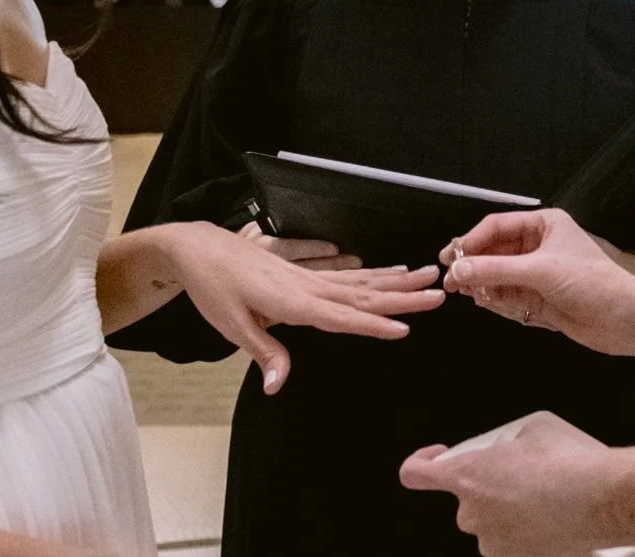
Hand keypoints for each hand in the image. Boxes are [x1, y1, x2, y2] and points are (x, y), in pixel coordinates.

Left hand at [166, 223, 442, 392]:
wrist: (197, 248)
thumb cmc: (212, 288)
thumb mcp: (230, 325)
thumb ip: (262, 353)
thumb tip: (279, 386)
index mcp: (291, 302)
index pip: (340, 317)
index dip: (372, 325)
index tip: (404, 328)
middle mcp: (307, 286)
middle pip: (362, 294)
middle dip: (402, 296)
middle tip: (437, 294)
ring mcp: (308, 275)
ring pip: (360, 280)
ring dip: (395, 280)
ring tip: (426, 277)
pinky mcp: (304, 270)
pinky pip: (345, 272)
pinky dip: (371, 271)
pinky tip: (389, 268)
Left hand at [400, 412, 613, 556]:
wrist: (603, 499)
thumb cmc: (569, 464)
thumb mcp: (532, 434)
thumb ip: (507, 446)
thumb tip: (514, 451)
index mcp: (468, 476)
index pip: (415, 475)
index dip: (420, 464)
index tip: (436, 459)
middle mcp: (474, 514)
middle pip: (465, 503)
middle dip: (486, 491)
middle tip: (517, 477)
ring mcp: (495, 544)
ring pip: (491, 527)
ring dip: (507, 514)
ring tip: (542, 498)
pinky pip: (514, 544)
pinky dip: (527, 533)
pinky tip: (551, 517)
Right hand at [441, 209, 634, 353]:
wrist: (623, 319)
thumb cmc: (594, 284)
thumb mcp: (540, 271)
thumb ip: (495, 270)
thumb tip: (459, 271)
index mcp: (545, 225)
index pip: (497, 226)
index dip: (471, 241)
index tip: (452, 257)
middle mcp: (540, 246)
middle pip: (494, 252)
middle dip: (475, 267)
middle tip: (452, 281)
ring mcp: (538, 274)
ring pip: (497, 276)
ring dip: (485, 286)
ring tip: (475, 294)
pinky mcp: (538, 298)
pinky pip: (507, 296)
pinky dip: (497, 301)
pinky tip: (492, 304)